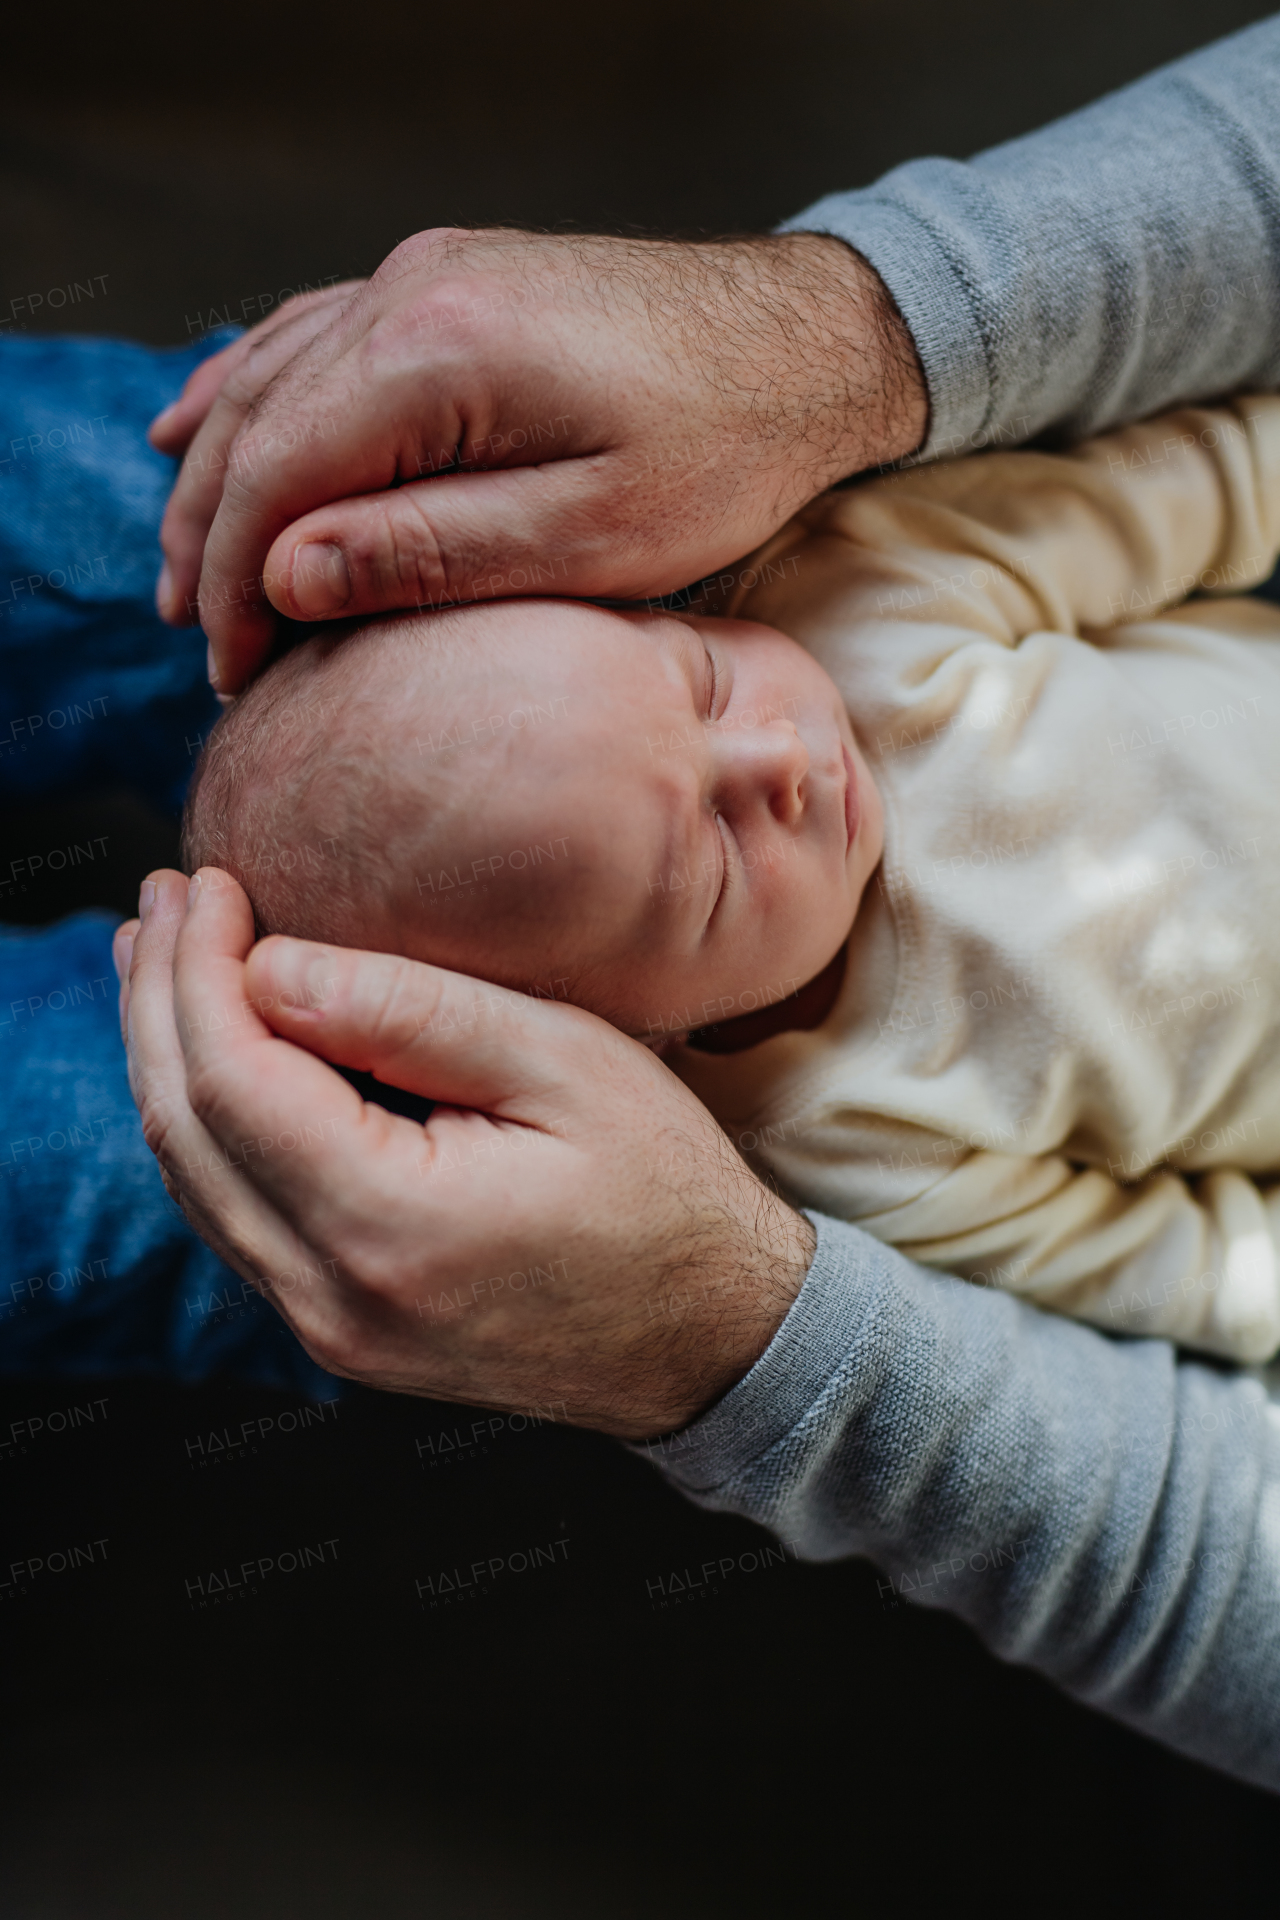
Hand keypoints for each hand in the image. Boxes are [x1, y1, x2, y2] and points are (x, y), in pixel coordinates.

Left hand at [116, 870, 813, 1437]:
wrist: (714, 1337)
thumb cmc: (664, 1189)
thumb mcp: (566, 1065)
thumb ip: (415, 1012)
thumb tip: (271, 968)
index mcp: (388, 1227)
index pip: (231, 1080)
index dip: (200, 969)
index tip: (209, 881)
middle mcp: (332, 1298)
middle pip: (186, 1132)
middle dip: (158, 1002)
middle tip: (160, 898)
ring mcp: (328, 1329)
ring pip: (195, 1181)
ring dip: (166, 1060)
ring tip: (160, 959)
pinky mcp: (340, 1330)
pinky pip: (236, 1217)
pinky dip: (209, 1125)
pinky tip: (212, 1059)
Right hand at [163, 227, 925, 692]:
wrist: (812, 342)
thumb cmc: (727, 448)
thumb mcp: (591, 535)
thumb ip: (432, 552)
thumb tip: (287, 575)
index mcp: (435, 354)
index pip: (274, 476)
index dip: (234, 581)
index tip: (234, 670)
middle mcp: (412, 293)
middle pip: (255, 425)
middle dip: (211, 541)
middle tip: (202, 644)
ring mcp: (428, 276)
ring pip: (271, 376)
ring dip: (221, 474)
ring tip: (192, 569)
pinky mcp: (454, 282)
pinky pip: (313, 334)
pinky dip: (255, 393)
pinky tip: (210, 425)